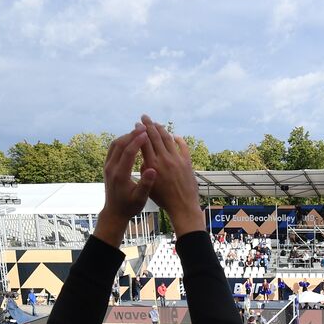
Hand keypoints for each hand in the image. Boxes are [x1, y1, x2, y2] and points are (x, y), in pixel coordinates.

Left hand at [94, 126, 155, 244]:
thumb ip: (146, 184)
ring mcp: (107, 166)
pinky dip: (122, 141)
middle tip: (144, 127)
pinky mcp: (107, 166)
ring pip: (115, 144)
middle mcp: (111, 168)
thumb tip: (152, 169)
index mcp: (120, 175)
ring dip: (127, 136)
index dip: (137, 141)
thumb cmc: (130, 206)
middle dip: (132, 134)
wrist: (115, 212)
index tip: (146, 133)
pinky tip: (132, 140)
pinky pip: (113, 148)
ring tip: (139, 131)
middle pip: (119, 144)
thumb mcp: (141, 199)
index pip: (127, 152)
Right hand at [140, 114, 202, 234]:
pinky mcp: (187, 163)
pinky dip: (178, 139)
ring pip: (168, 139)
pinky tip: (175, 136)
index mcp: (153, 165)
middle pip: (155, 136)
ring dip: (161, 129)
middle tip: (144, 117)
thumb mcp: (148, 185)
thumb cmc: (163, 199)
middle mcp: (165, 159)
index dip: (140, 132)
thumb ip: (145, 169)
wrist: (182, 207)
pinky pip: (183, 146)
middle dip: (149, 125)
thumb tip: (144, 156)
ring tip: (156, 123)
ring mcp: (177, 160)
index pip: (144, 142)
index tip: (136, 124)